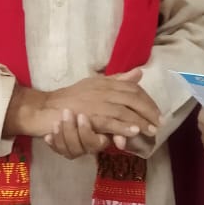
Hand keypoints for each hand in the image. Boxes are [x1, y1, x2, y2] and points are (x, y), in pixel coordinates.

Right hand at [44, 71, 160, 158]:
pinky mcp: (89, 116)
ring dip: (140, 120)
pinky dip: (124, 126)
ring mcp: (95, 102)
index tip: (156, 111)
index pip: (131, 87)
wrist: (44, 108)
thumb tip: (139, 73)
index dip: (146, 99)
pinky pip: (110, 121)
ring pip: (124, 110)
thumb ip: (117, 81)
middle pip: (132, 97)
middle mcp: (102, 89)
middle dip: (148, 110)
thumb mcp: (94, 86)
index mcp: (104, 82)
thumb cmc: (69, 100)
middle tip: (159, 123)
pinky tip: (134, 132)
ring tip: (151, 130)